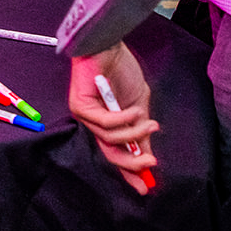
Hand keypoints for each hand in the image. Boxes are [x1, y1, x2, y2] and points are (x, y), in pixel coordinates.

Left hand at [69, 44, 157, 194]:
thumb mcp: (138, 105)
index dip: (130, 171)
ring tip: (149, 122)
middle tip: (150, 163)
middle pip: (110, 153)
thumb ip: (139, 130)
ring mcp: (84, 115)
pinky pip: (105, 122)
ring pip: (110, 138)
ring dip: (133, 134)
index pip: (116, 154)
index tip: (146, 186)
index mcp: (106, 124)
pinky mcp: (80, 105)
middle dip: (132, 163)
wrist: (109, 45)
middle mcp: (92, 123)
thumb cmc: (120, 70)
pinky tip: (135, 110)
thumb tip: (148, 155)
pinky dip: (124, 119)